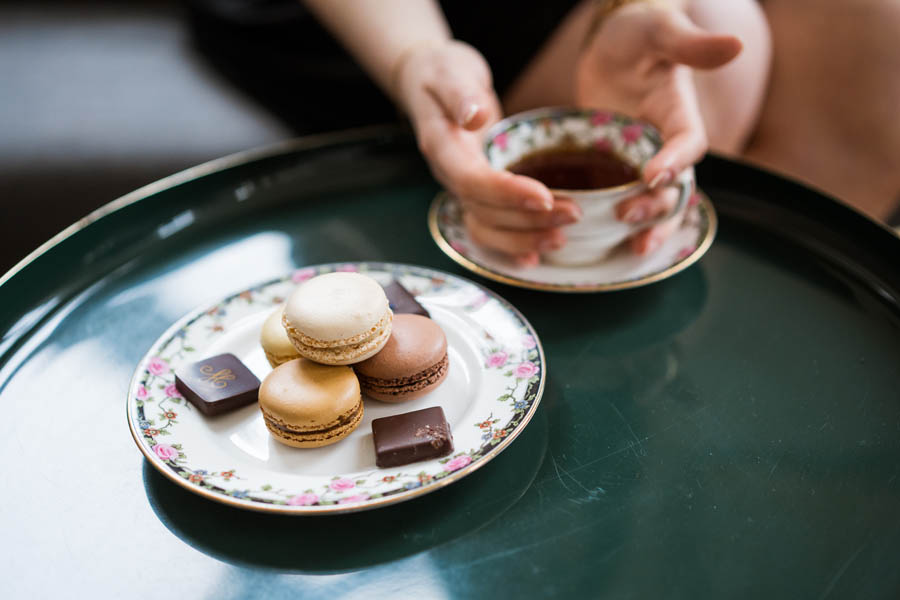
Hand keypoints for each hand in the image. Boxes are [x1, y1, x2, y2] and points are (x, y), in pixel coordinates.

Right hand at [395, 40, 579, 266]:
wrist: (428, 80)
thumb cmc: (441, 74)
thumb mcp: (449, 72)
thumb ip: (460, 94)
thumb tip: (474, 117)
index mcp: (441, 148)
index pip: (471, 180)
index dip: (506, 193)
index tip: (544, 196)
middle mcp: (449, 175)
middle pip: (484, 211)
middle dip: (528, 219)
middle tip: (573, 213)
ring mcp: (461, 188)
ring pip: (487, 228)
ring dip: (524, 238)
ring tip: (563, 236)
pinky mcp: (476, 193)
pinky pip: (489, 229)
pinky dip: (511, 247)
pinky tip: (536, 257)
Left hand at [576, 2, 740, 253]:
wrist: (611, 42)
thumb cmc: (639, 30)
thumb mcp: (660, 30)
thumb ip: (690, 45)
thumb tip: (734, 45)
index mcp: (680, 115)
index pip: (688, 144)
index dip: (675, 162)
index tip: (653, 175)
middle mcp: (664, 144)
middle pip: (675, 187)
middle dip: (657, 207)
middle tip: (629, 216)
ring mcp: (639, 158)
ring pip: (652, 203)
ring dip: (646, 226)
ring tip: (631, 247)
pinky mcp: (613, 166)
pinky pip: (617, 199)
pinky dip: (613, 222)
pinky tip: (597, 242)